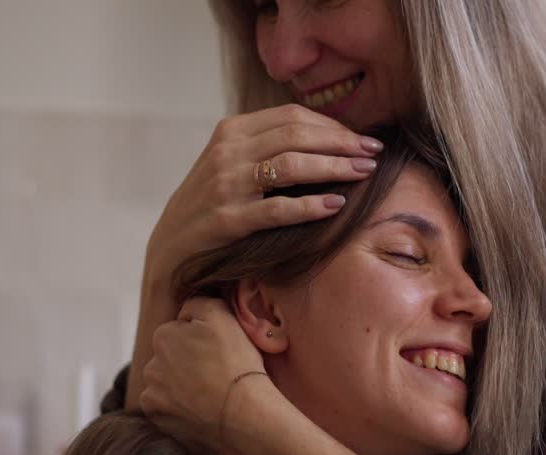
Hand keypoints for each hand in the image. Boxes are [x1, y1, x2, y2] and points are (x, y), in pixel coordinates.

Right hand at [128, 104, 381, 408]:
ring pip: (291, 166)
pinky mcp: (228, 219)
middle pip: (296, 136)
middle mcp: (227, 152)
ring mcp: (226, 185)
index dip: (333, 126)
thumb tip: (329, 139)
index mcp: (231, 130)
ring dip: (334, 168)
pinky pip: (277, 209)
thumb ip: (268, 146)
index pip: (292, 117)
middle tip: (373, 155)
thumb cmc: (213, 204)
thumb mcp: (233, 163)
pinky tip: (336, 206)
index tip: (363, 140)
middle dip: (342, 144)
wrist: (172, 248)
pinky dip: (309, 206)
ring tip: (365, 175)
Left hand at [138, 297, 268, 454]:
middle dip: (188, 363)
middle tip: (216, 374)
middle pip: (171, 358)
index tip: (219, 353)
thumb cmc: (236, 364)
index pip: (180, 332)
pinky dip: (178, 407)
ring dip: (181, 386)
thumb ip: (198, 303)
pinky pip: (165, 407)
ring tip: (210, 394)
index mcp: (163, 335)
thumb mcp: (221, 315)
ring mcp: (152, 392)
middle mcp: (151, 363)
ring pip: (167, 383)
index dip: (203, 341)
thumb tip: (185, 311)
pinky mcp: (157, 416)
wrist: (243, 414)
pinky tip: (200, 409)